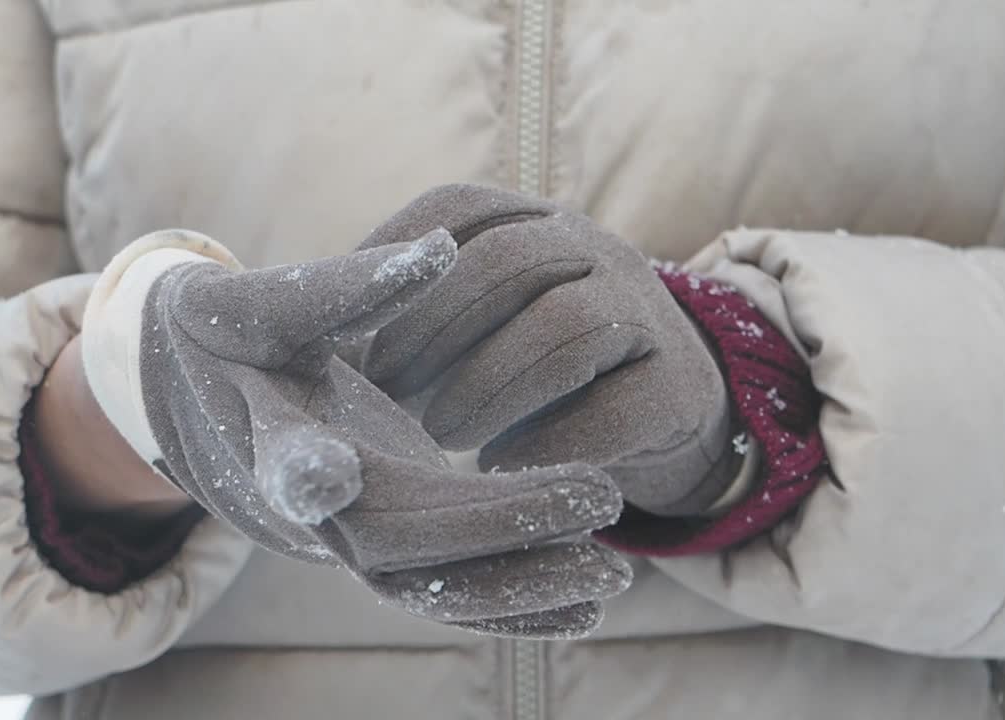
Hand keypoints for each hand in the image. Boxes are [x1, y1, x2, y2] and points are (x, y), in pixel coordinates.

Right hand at [80, 228, 631, 637]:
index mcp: (264, 439)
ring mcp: (344, 535)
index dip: (316, 474)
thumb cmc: (224, 336)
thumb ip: (345, 285)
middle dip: (498, 529)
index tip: (352, 478)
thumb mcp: (260, 301)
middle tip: (601, 499)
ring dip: (518, 589)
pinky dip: (508, 605)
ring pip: (428, 587)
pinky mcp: (378, 541)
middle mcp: (304, 509)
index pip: (289, 466)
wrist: (192, 399)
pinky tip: (580, 604)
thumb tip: (442, 249)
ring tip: (611, 580)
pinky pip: (442, 590)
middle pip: (397, 543)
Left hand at [357, 185, 742, 515]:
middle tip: (387, 393)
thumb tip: (324, 344)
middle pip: (511, 261)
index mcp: (538, 221)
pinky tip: (501, 472)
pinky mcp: (680, 388)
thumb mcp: (484, 324)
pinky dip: (549, 444)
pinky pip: (617, 409)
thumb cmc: (538, 368)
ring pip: (567, 328)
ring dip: (489, 387)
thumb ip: (417, 318)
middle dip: (435, 330)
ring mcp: (648, 313)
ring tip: (440, 437)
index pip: (461, 208)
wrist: (664, 411)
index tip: (349, 333)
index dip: (396, 261)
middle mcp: (598, 249)